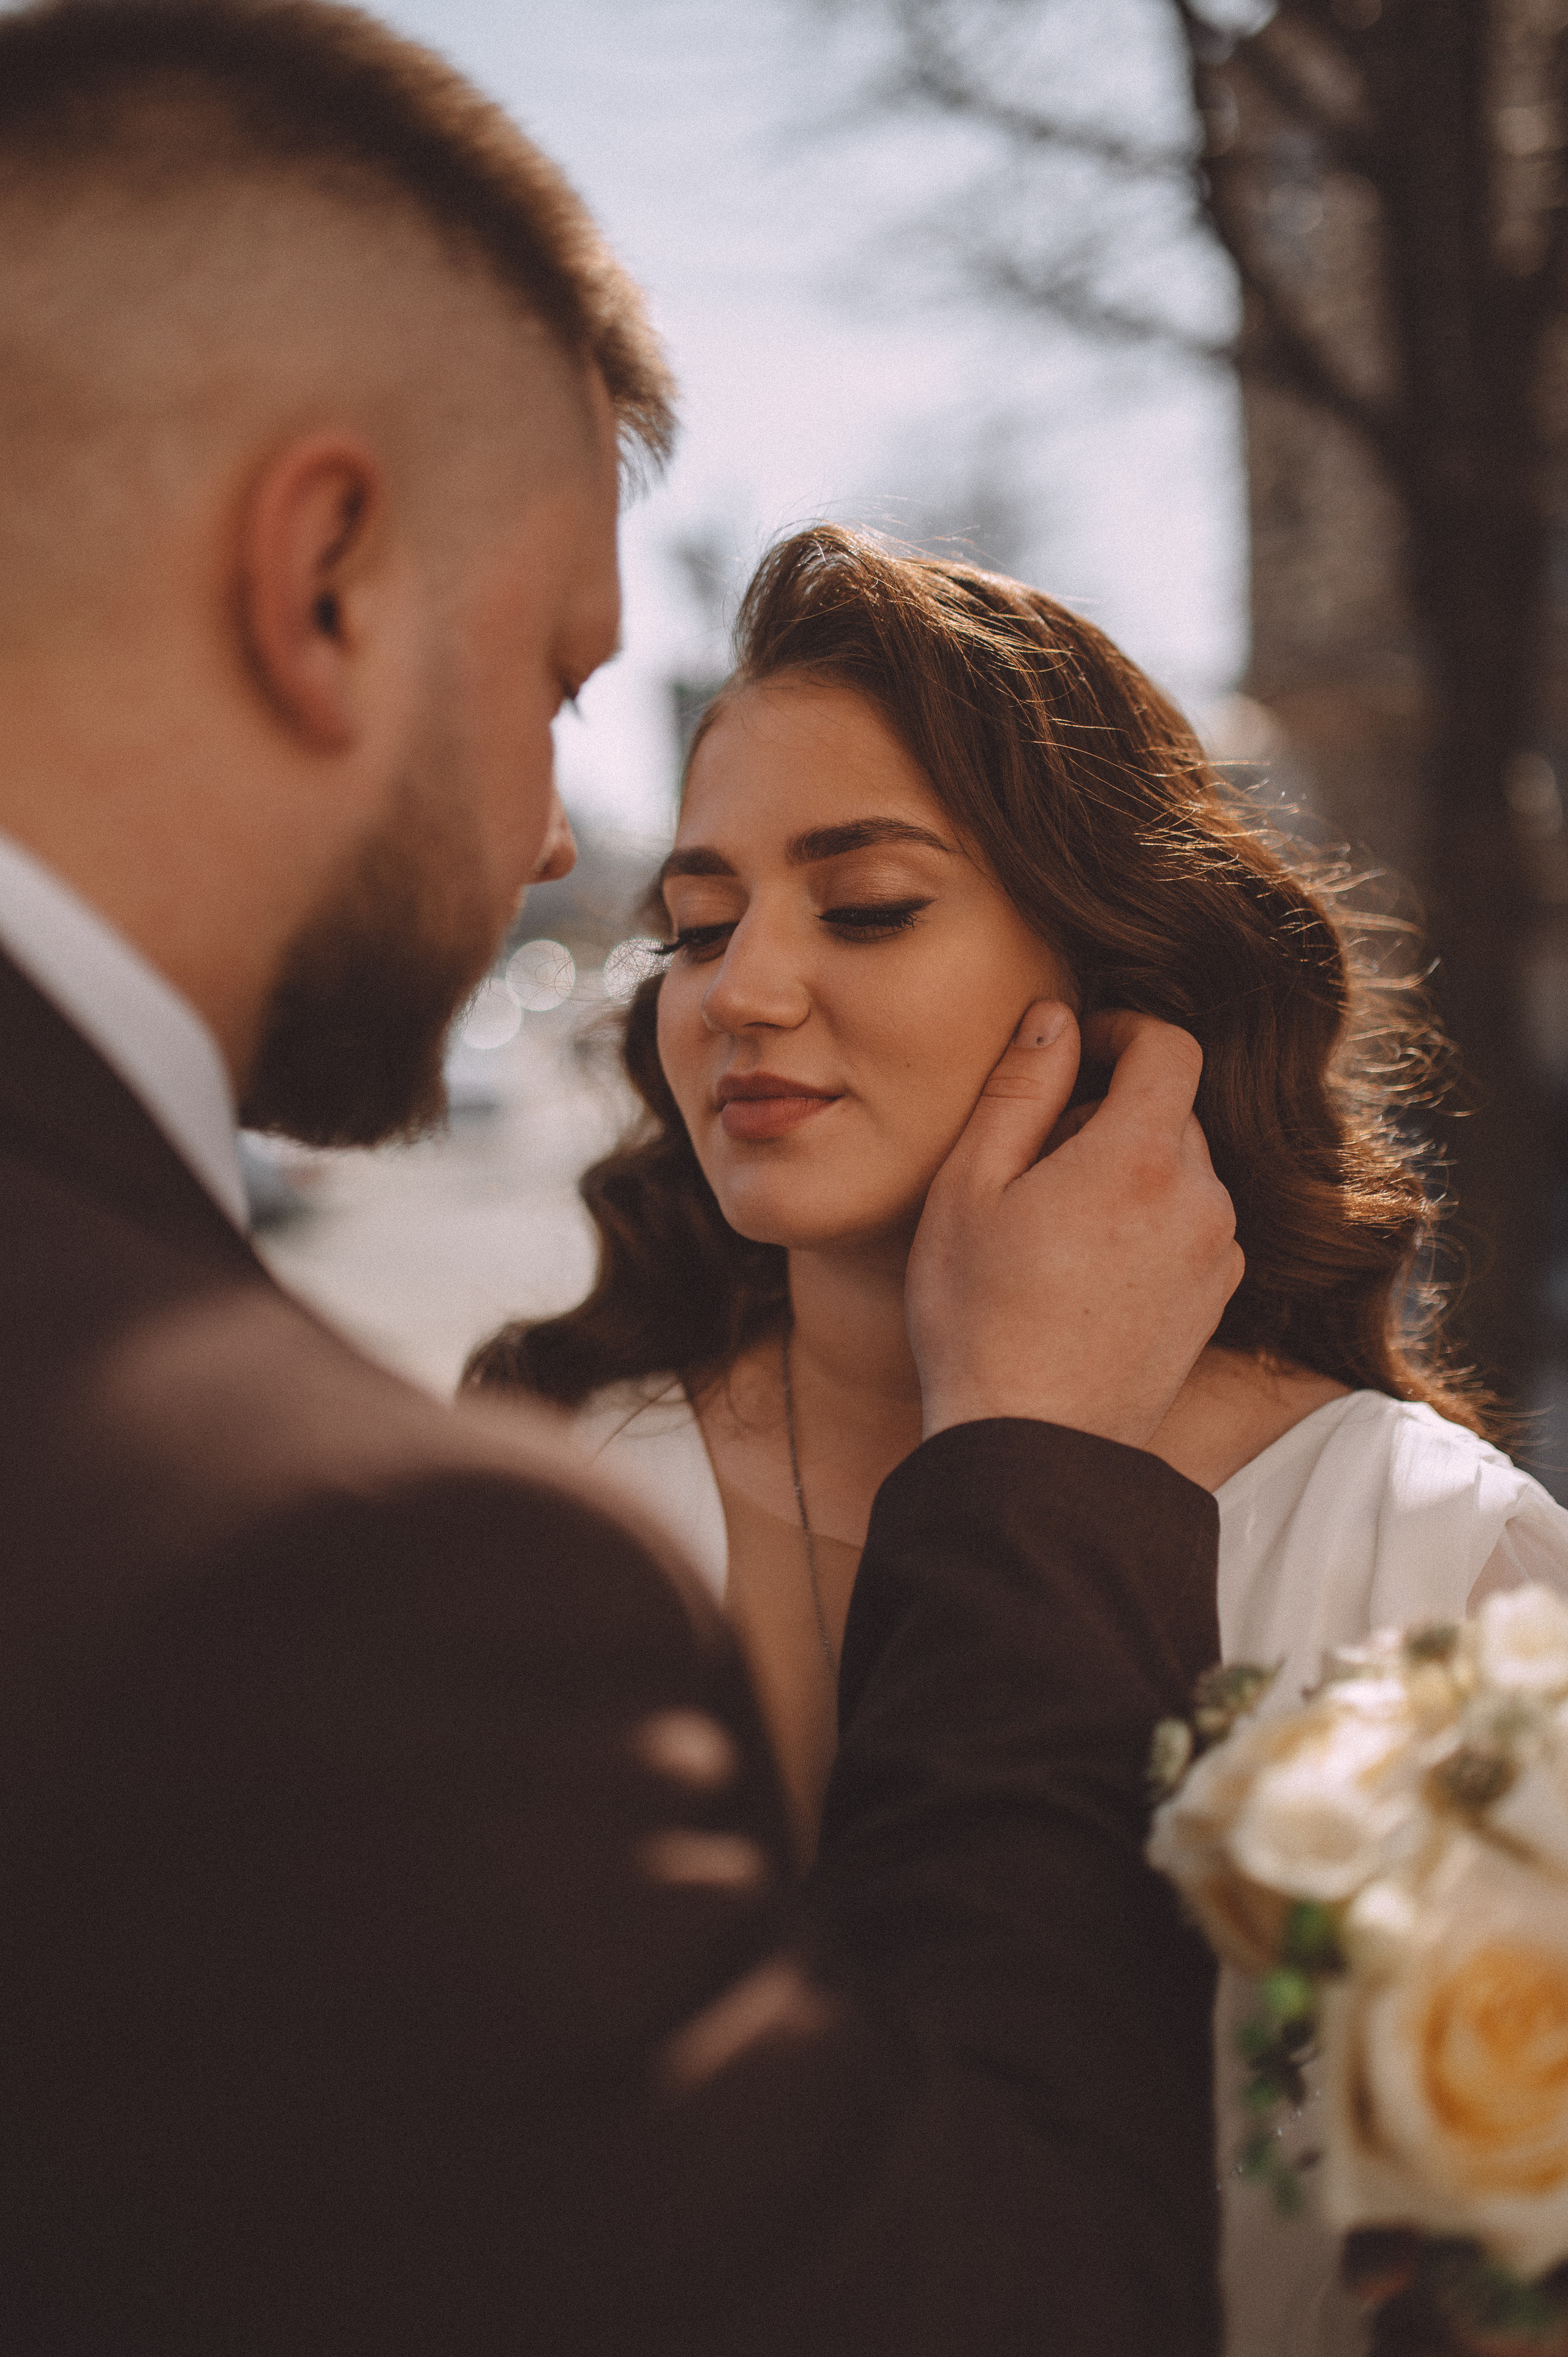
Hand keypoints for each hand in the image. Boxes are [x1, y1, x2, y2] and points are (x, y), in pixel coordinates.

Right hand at [905, 1002, 1242, 1449]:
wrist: (1030, 1446)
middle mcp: (1201, 1199)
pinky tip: (1086, 1269)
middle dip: (1109, 1110)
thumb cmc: (980, 1317)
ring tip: (1054, 1226)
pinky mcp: (1216, 1298)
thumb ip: (1019, 1089)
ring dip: (1128, 1169)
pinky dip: (1148, 1220)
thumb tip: (1056, 1019)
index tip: (1077, 1048)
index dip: (1123, 1028)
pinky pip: (1191, 1224)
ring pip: (1181, 1170)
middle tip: (1033, 1160)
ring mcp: (1216, 1254)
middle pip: (1172, 1110)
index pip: (1170, 1047)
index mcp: (1141, 1158)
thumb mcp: (968, 1187)